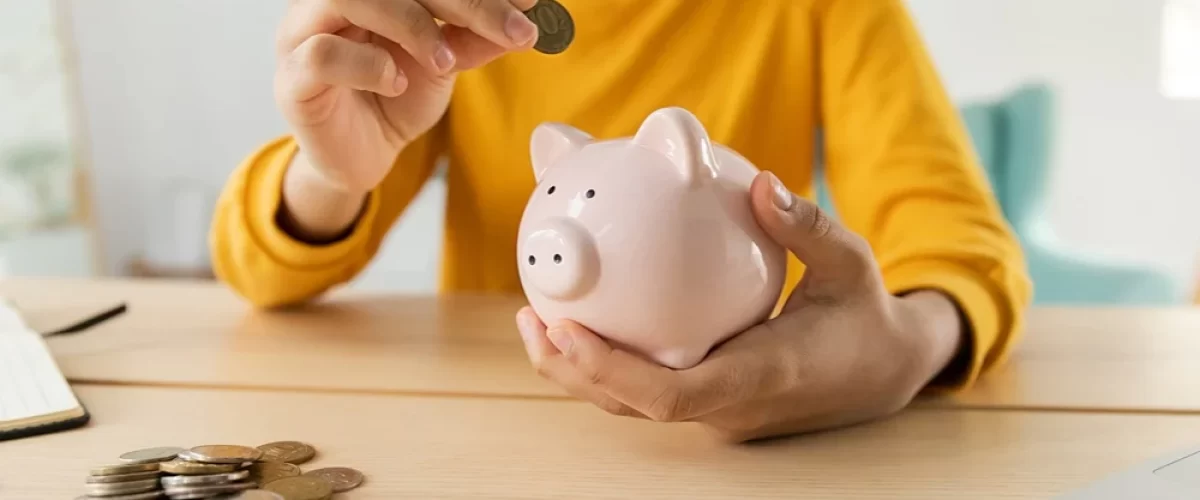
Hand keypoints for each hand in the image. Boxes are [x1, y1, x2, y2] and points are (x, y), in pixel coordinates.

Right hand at [277, 0, 538, 192]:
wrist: (364, 155)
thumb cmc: (396, 98)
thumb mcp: (446, 64)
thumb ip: (476, 39)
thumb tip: (525, 20)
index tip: (529, 3)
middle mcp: (332, 0)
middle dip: (461, 0)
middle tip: (511, 28)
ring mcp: (304, 33)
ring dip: (411, 23)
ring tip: (445, 60)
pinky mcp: (292, 78)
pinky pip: (321, 54)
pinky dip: (367, 65)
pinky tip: (396, 82)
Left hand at [515, 171, 965, 441]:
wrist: (885, 373)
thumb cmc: (867, 318)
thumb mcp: (850, 264)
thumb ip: (805, 226)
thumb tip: (758, 184)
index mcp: (761, 379)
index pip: (672, 394)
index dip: (612, 370)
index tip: (567, 332)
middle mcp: (731, 407)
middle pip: (634, 406)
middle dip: (575, 371)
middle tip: (533, 319)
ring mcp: (719, 412)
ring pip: (634, 404)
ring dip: (581, 370)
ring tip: (537, 322)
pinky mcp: (711, 402)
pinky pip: (648, 388)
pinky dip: (609, 362)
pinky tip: (582, 322)